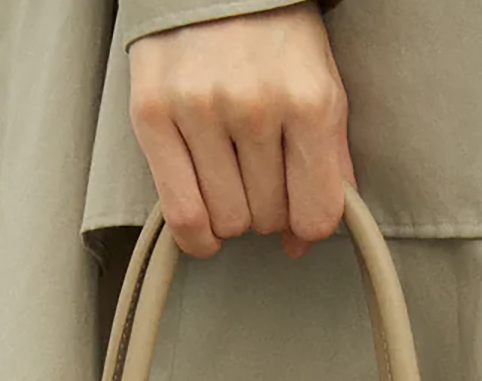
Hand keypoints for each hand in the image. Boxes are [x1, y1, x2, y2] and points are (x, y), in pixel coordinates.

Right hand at [128, 3, 353, 259]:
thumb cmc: (274, 37)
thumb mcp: (323, 87)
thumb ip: (329, 165)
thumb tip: (302, 242)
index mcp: (307, 98)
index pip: (316, 212)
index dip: (308, 222)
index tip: (298, 208)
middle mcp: (253, 104)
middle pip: (269, 219)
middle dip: (268, 207)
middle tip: (259, 171)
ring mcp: (199, 109)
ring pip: (227, 222)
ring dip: (231, 214)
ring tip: (229, 175)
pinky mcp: (152, 114)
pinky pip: (181, 216)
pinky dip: (196, 234)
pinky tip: (203, 224)